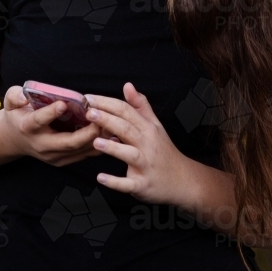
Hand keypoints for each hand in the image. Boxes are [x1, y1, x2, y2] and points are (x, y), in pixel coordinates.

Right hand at [1, 85, 118, 166]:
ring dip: (95, 140)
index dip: (50, 113)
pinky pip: (83, 155)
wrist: (16, 139)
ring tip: (110, 126)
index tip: (62, 104)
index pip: (38, 121)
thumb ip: (15, 95)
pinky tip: (111, 136)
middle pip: (66, 143)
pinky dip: (97, 146)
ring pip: (78, 150)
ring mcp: (53, 156)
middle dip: (85, 133)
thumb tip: (24, 94)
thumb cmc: (17, 115)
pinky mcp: (63, 160)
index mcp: (27, 127)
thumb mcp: (10, 102)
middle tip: (100, 120)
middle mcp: (41, 145)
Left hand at [84, 82, 189, 205]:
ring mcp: (145, 165)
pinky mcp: (142, 184)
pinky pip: (128, 184)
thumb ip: (140, 105)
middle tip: (89, 113)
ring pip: (129, 154)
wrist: (182, 180)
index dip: (108, 103)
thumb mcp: (155, 126)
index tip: (89, 98)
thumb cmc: (164, 151)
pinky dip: (115, 181)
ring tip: (96, 142)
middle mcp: (147, 145)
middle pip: (127, 129)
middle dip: (108, 120)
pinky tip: (100, 177)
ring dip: (113, 148)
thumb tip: (127, 85)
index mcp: (148, 128)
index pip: (127, 111)